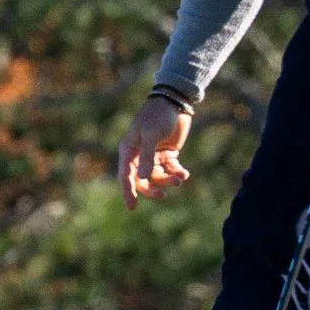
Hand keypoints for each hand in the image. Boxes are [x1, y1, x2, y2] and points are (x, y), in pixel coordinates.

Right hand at [118, 90, 193, 208]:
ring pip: (158, 177)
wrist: (175, 102)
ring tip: (180, 178)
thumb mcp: (150, 134)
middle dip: (152, 189)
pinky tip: (184, 173)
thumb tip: (142, 178)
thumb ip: (147, 156)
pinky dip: (177, 174)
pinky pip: (171, 170)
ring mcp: (154, 155)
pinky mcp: (168, 154)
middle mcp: (139, 155)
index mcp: (129, 149)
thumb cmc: (157, 115)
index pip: (125, 175)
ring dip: (169, 180)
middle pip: (142, 180)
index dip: (128, 191)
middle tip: (163, 194)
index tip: (132, 207)